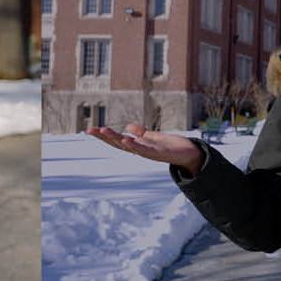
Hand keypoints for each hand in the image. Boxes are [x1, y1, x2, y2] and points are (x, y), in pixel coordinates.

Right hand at [87, 123, 204, 176]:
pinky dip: (134, 145)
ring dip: (115, 139)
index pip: (117, 140)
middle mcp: (140, 151)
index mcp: (138, 146)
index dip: (104, 136)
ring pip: (128, 146)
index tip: (90, 129)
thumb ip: (141, 134)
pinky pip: (144, 150)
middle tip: (89, 130)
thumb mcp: (153, 137)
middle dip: (104, 137)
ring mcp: (148, 153)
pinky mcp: (159, 153)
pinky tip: (125, 139)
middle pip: (118, 143)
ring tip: (103, 130)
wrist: (190, 154)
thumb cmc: (172, 146)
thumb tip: (128, 127)